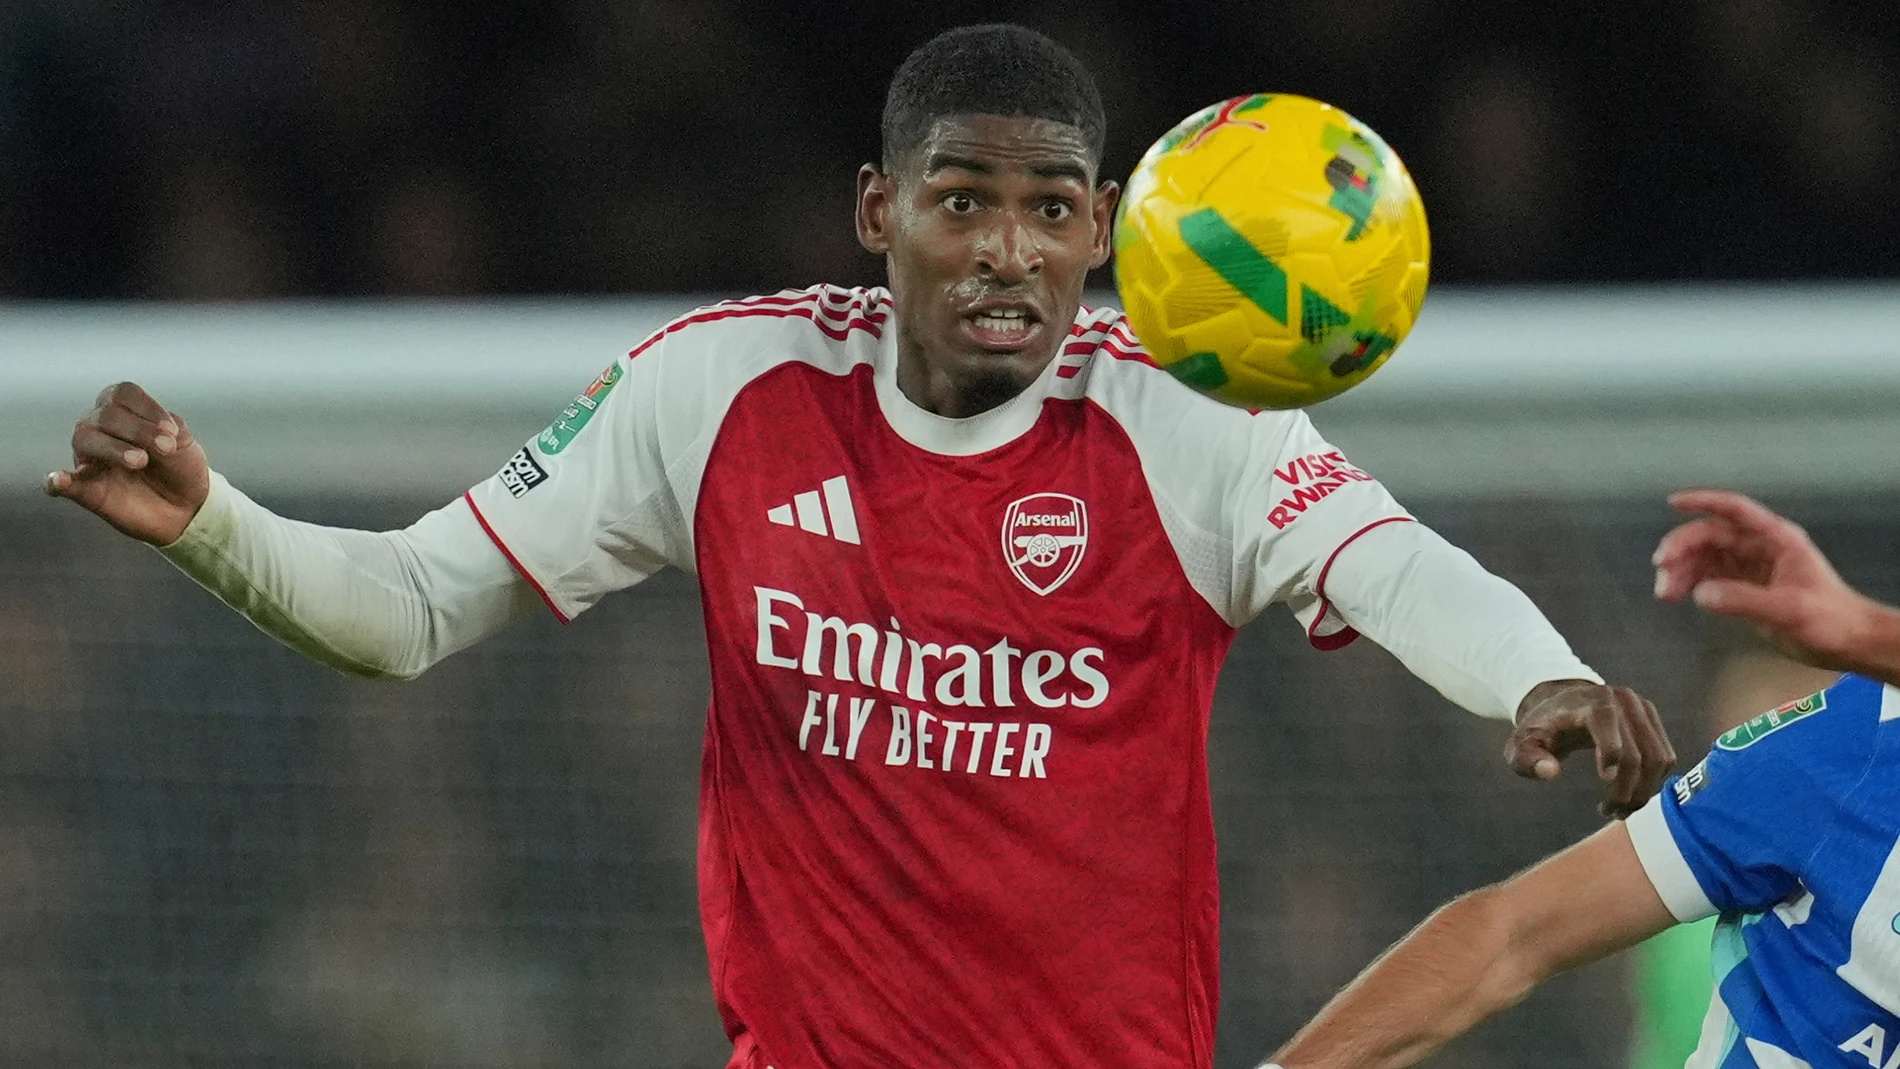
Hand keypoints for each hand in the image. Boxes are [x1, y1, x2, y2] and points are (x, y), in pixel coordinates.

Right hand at [45, 382, 210, 545]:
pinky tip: (57, 481)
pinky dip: (58, 480)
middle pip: (105, 415)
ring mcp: (92, 459)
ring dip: (113, 448)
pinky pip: (62, 483)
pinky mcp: (87, 490)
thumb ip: (166, 431)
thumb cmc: (180, 467)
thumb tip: (150, 436)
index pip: (122, 394)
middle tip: (166, 449)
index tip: (172, 432)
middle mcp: (101, 430)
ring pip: (85, 440)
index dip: (148, 408)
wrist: (188, 506)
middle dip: (139, 430)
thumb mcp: (182, 442)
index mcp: (125, 412)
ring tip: (141, 461)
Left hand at [1506, 680, 1673, 818]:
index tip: (1602, 795)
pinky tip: (1632, 796)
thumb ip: (1527, 759)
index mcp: (1589, 703)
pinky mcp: (1652, 720)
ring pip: (1657, 759)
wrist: (1562, 704)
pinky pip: (1664, 757)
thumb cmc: (1542, 729)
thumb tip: (1550, 773)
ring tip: (1621, 810)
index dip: (1611, 761)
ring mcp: (1641, 708)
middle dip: (1626, 792)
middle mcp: (1621, 700)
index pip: (1609, 730)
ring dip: (1644, 792)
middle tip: (1610, 813)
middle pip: (1637, 755)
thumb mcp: (1522, 744)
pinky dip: (1653, 782)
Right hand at [1653, 489, 1887, 672]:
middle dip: (1681, 548)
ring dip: (1680, 570)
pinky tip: (1677, 597)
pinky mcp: (1743, 588)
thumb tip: (1700, 594)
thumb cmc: (1829, 620)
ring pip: (1704, 557)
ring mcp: (1750, 567)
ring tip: (1664, 594)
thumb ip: (1744, 600)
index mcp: (1776, 539)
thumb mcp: (1789, 609)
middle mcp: (1759, 547)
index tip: (1673, 502)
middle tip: (1661, 569)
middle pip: (1710, 535)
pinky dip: (1688, 584)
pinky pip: (1707, 577)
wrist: (1846, 642)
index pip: (1735, 510)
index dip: (1704, 501)